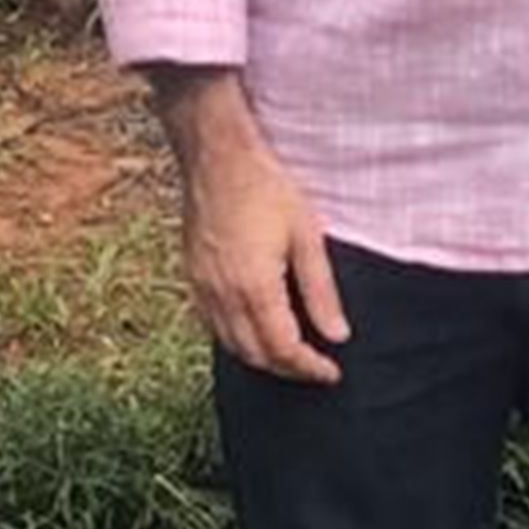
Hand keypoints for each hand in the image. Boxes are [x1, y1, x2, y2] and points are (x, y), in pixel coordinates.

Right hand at [156, 78, 348, 383]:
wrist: (216, 155)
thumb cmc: (265, 187)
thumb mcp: (306, 235)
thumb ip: (320, 290)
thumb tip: (337, 335)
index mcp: (254, 286)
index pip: (283, 349)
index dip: (309, 368)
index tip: (331, 372)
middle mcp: (223, 294)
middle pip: (255, 354)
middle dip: (287, 369)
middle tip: (316, 367)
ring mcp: (202, 285)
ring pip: (230, 344)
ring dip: (261, 358)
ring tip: (290, 354)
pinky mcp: (191, 274)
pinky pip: (212, 324)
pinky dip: (236, 339)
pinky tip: (254, 329)